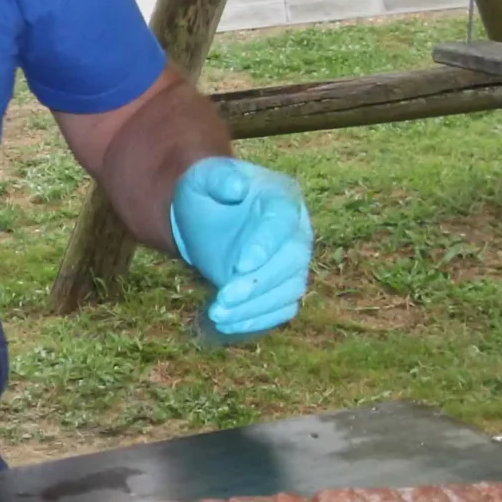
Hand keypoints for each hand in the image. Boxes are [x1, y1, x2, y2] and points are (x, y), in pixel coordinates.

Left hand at [169, 157, 313, 337]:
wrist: (207, 215)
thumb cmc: (207, 192)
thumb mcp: (204, 177)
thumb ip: (218, 177)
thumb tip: (236, 187)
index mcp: (282, 197)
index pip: (283, 222)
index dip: (265, 245)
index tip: (239, 266)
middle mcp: (297, 230)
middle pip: (291, 261)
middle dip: (257, 284)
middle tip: (223, 297)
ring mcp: (294, 261)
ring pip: (289, 290)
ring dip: (255, 307)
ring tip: (218, 314)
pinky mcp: (283, 285)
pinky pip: (282, 308)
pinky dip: (258, 320)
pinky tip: (228, 324)